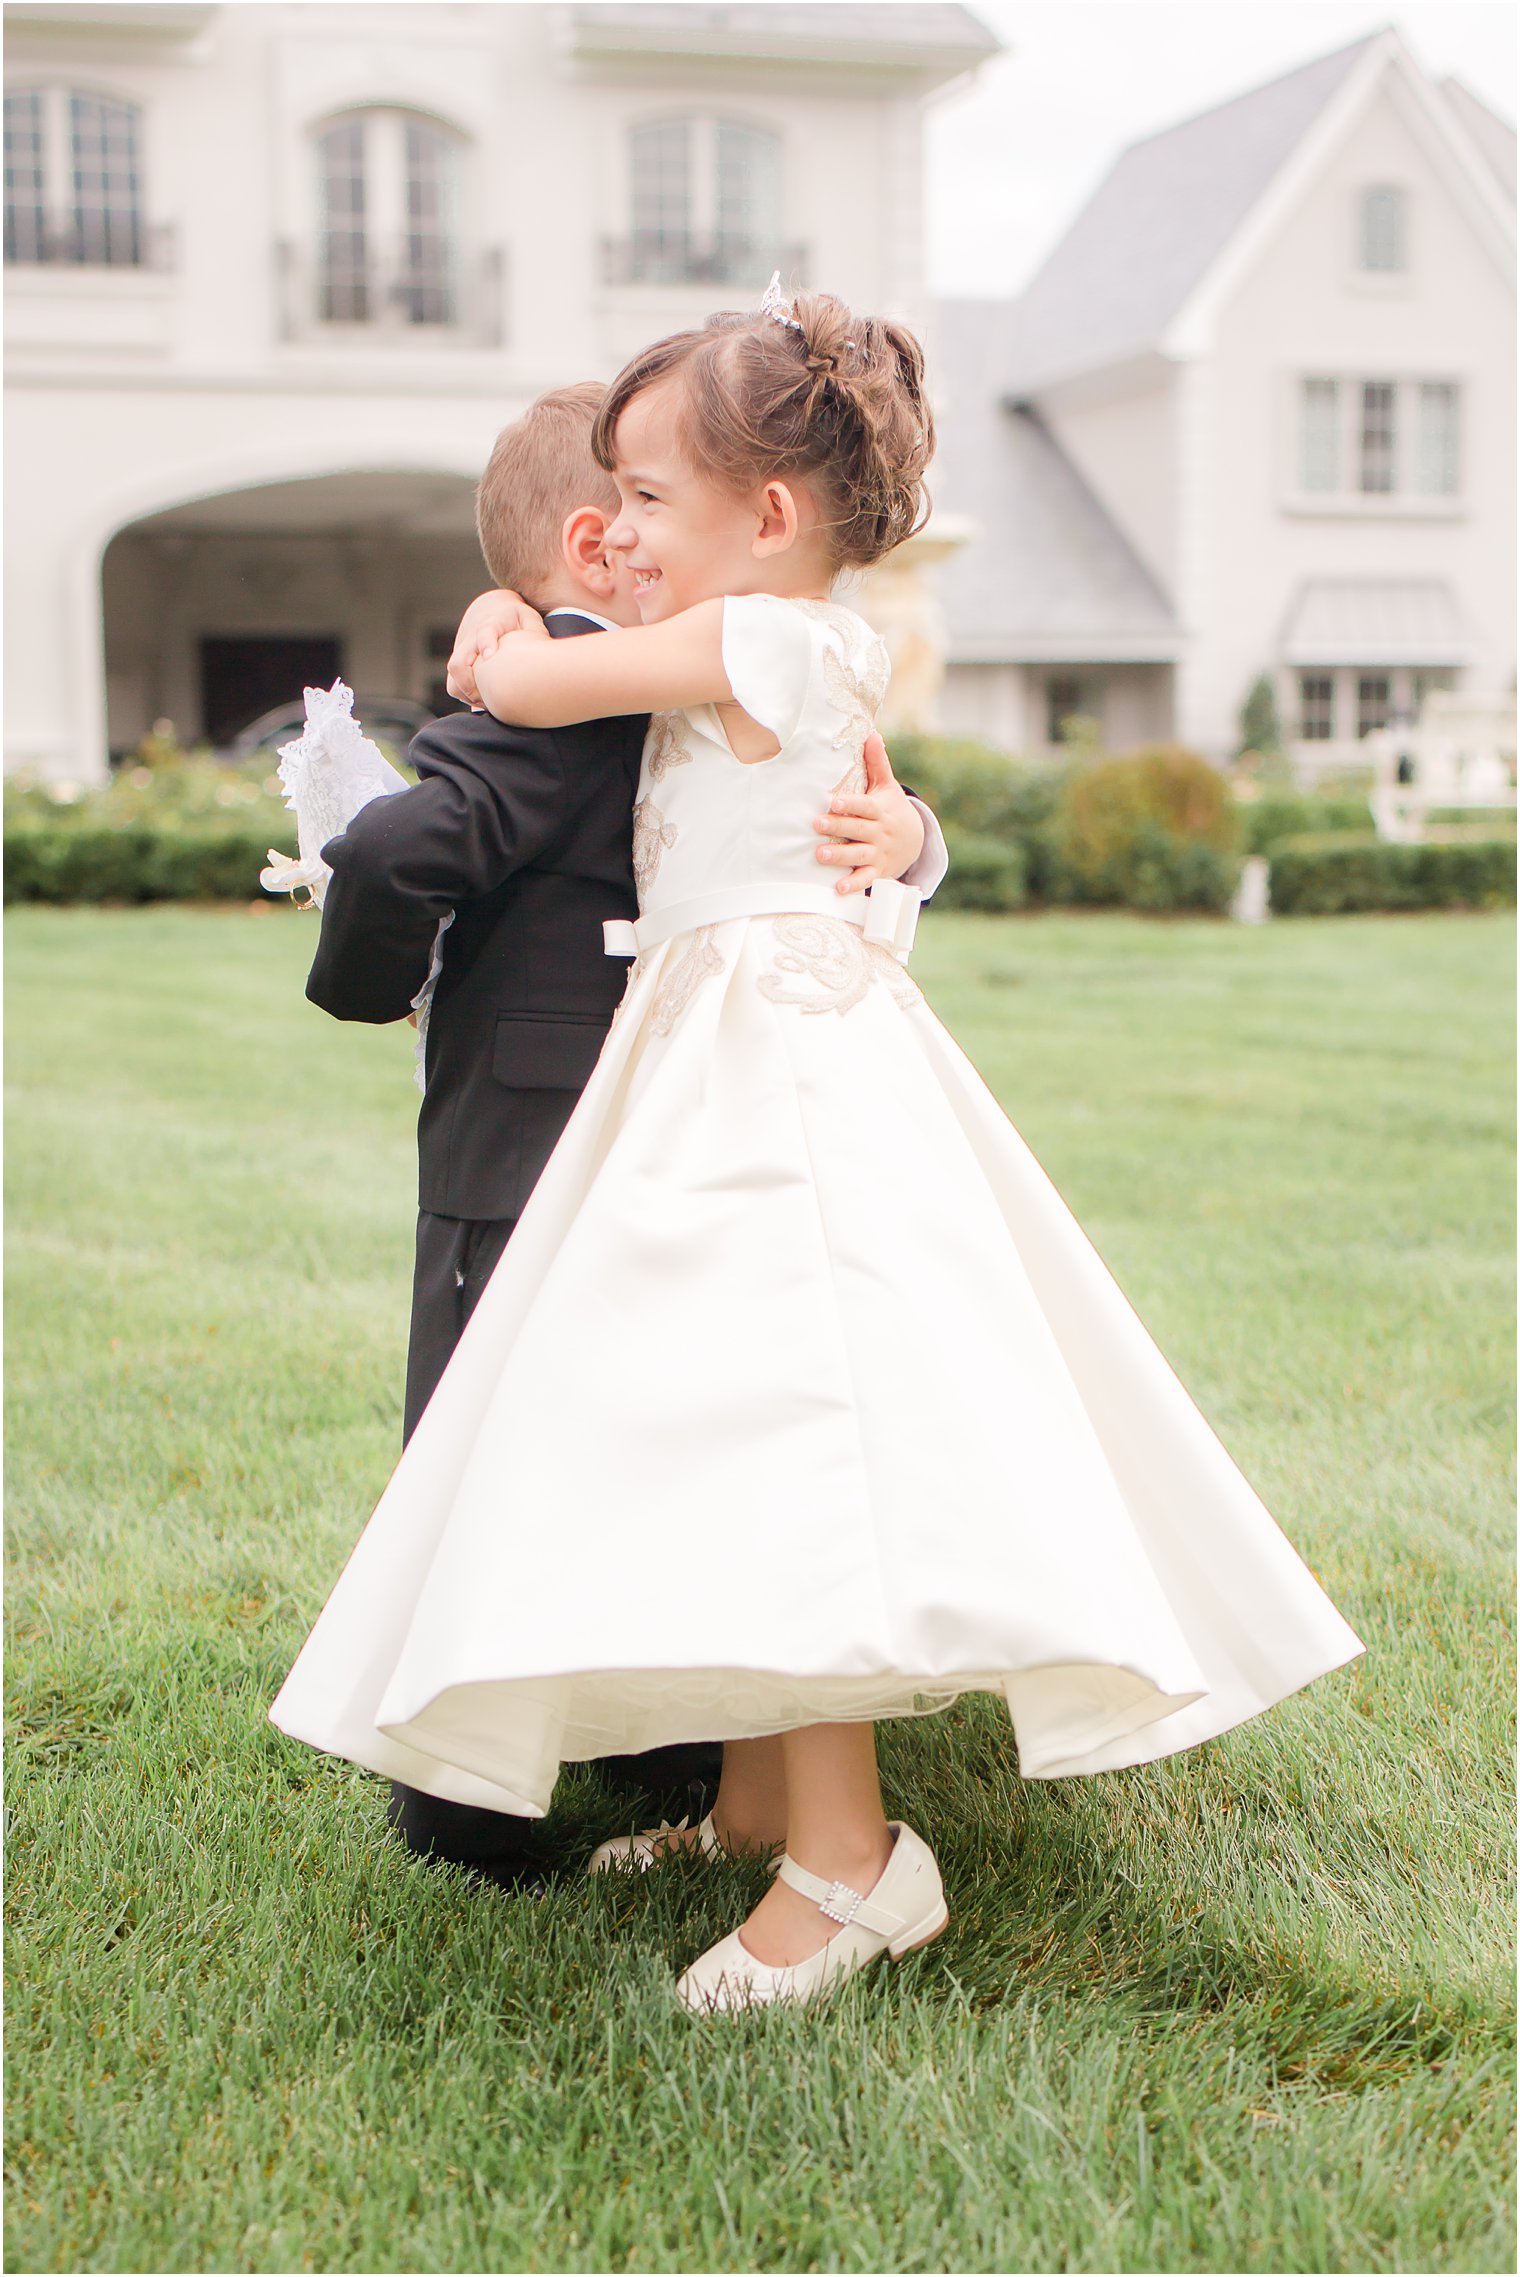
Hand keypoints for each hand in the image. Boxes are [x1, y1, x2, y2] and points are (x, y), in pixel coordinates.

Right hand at [446, 589, 548, 706]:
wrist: (490, 608)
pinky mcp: (459, 663)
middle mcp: (471, 638)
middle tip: (493, 697)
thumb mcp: (529, 619)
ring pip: (453, 680)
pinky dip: (467, 696)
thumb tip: (543, 653)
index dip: (486, 643)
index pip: (485, 631)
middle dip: (471, 685)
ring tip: (489, 702)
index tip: (489, 655)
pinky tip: (485, 699)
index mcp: (492, 623)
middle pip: (458, 664)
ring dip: (468, 695)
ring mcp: (461, 652)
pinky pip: (454, 685)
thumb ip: (535, 633)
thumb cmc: (515, 617)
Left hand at [812, 733, 925, 894]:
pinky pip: (866, 879)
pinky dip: (853, 885)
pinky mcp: (877, 871)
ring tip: (819, 854)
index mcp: (880, 810)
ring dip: (840, 856)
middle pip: (859, 830)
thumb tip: (870, 733)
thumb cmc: (891, 809)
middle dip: (838, 827)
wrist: (915, 842)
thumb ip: (877, 762)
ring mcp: (879, 853)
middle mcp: (880, 833)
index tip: (833, 801)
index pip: (865, 806)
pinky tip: (838, 889)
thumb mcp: (887, 786)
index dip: (851, 805)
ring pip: (859, 854)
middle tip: (816, 823)